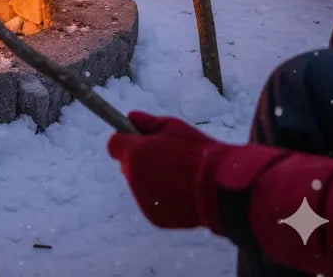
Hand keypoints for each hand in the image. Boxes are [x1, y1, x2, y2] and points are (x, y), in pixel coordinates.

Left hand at [107, 111, 228, 233]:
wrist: (219, 191)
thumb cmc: (198, 154)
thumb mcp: (173, 127)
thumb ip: (148, 122)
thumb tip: (130, 116)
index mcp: (134, 153)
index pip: (114, 145)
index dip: (126, 141)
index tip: (138, 140)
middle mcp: (133, 176)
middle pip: (126, 166)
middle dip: (139, 161)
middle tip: (164, 159)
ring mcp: (142, 199)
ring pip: (139, 185)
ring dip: (151, 180)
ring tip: (178, 178)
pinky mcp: (153, 216)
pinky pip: (151, 202)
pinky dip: (161, 198)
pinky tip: (181, 194)